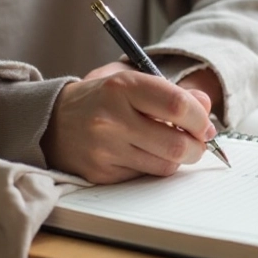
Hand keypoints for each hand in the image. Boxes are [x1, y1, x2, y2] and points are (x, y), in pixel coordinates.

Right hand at [41, 68, 216, 183]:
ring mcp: (105, 149)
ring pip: (165, 165)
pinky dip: (153, 167)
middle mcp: (111, 118)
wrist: (52, 121)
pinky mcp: (101, 173)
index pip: (177, 106)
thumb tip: (204, 107)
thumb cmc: (101, 98)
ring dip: (178, 158)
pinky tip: (144, 153)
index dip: (201, 119)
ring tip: (171, 145)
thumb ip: (171, 91)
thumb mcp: (132, 80)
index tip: (205, 124)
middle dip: (198, 146)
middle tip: (198, 141)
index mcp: (121, 87)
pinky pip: (145, 177)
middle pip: (177, 144)